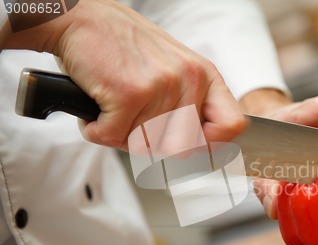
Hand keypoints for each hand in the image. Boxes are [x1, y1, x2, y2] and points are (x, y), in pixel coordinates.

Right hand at [3, 0, 245, 149]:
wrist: (81, 19)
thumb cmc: (125, 47)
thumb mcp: (175, 68)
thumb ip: (191, 103)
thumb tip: (199, 147)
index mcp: (205, 75)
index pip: (231, 125)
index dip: (213, 145)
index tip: (192, 147)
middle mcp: (189, 79)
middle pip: (182, 148)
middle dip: (152, 144)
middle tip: (134, 122)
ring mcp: (161, 86)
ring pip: (144, 147)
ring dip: (121, 134)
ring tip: (115, 105)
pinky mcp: (130, 94)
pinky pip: (113, 138)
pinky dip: (97, 128)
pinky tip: (98, 104)